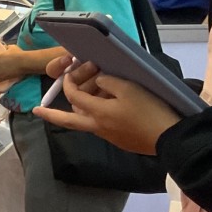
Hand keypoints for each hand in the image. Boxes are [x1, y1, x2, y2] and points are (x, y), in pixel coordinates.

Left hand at [32, 58, 179, 155]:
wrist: (172, 138)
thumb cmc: (150, 111)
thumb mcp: (128, 89)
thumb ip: (107, 82)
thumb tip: (97, 81)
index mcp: (97, 113)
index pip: (73, 95)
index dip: (69, 81)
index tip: (71, 70)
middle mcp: (97, 126)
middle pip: (68, 121)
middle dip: (52, 114)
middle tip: (39, 109)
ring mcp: (108, 136)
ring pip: (84, 121)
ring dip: (79, 108)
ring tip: (85, 93)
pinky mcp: (120, 140)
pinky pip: (100, 125)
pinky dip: (95, 114)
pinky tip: (104, 104)